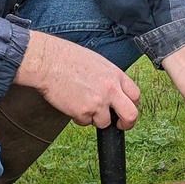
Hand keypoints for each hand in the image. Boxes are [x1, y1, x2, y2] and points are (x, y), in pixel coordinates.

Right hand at [14, 30, 139, 129]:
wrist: (48, 62)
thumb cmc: (68, 58)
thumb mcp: (98, 63)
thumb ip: (109, 78)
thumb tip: (114, 92)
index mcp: (116, 75)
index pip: (136, 95)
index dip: (132, 105)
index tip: (126, 110)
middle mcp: (111, 90)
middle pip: (131, 115)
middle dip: (127, 124)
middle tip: (120, 125)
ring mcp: (98, 103)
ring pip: (104, 122)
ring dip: (95, 118)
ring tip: (82, 103)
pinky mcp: (83, 112)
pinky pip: (85, 122)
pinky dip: (79, 117)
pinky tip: (71, 103)